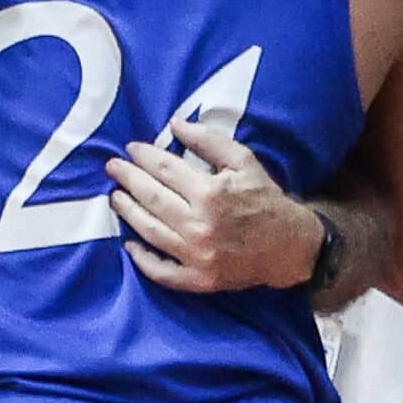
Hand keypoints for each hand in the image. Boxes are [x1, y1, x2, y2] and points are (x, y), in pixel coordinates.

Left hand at [104, 118, 323, 293]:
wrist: (290, 246)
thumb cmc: (265, 199)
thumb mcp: (244, 161)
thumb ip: (208, 140)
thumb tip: (175, 123)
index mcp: (210, 193)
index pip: (164, 170)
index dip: (144, 156)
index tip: (130, 148)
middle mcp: (199, 225)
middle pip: (151, 197)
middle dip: (127, 179)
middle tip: (112, 168)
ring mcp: (197, 256)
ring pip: (149, 230)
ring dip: (127, 212)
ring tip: (115, 197)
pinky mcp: (198, 279)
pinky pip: (161, 271)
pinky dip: (141, 259)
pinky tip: (129, 243)